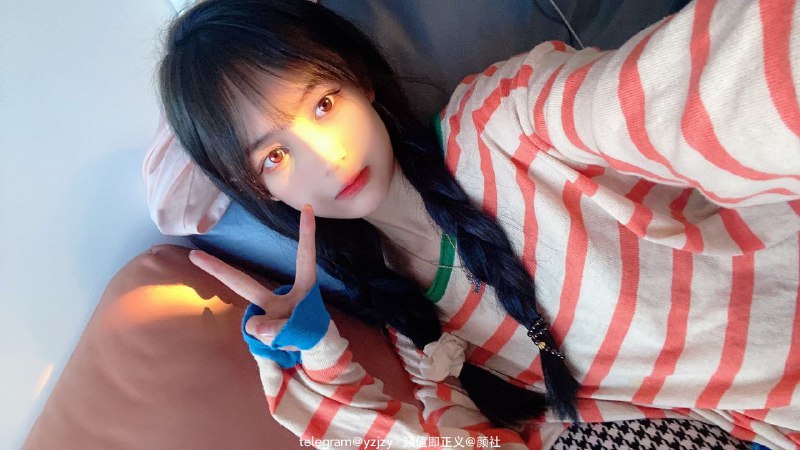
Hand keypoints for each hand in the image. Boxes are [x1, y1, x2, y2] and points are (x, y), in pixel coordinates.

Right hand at [189, 204, 316, 349]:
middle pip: (244, 284)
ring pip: (259, 326)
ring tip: (292, 341)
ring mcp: (268, 312)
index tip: (309, 208)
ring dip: (277, 337)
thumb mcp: (303, 331)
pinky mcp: (262, 328)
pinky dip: (272, 343)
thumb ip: (280, 329)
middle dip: (220, 271)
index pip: (304, 258)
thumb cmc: (309, 332)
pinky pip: (259, 336)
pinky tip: (281, 344)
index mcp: (302, 288)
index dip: (306, 234)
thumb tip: (253, 326)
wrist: (311, 351)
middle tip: (195, 254)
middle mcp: (279, 296)